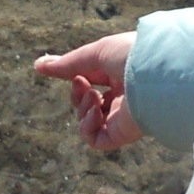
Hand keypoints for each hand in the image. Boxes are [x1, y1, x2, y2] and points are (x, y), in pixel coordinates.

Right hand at [33, 31, 141, 150]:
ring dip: (82, 108)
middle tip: (82, 83)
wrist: (157, 73)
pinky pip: (95, 140)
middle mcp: (125, 96)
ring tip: (93, 96)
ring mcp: (124, 116)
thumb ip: (66, 64)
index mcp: (122, 73)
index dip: (74, 76)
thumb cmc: (131, 56)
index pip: (91, 79)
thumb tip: (37, 65)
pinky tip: (96, 112)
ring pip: (89, 121)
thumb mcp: (95, 54)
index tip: (56, 69)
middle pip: (87, 102)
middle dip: (77, 93)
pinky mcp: (123, 134)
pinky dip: (87, 127)